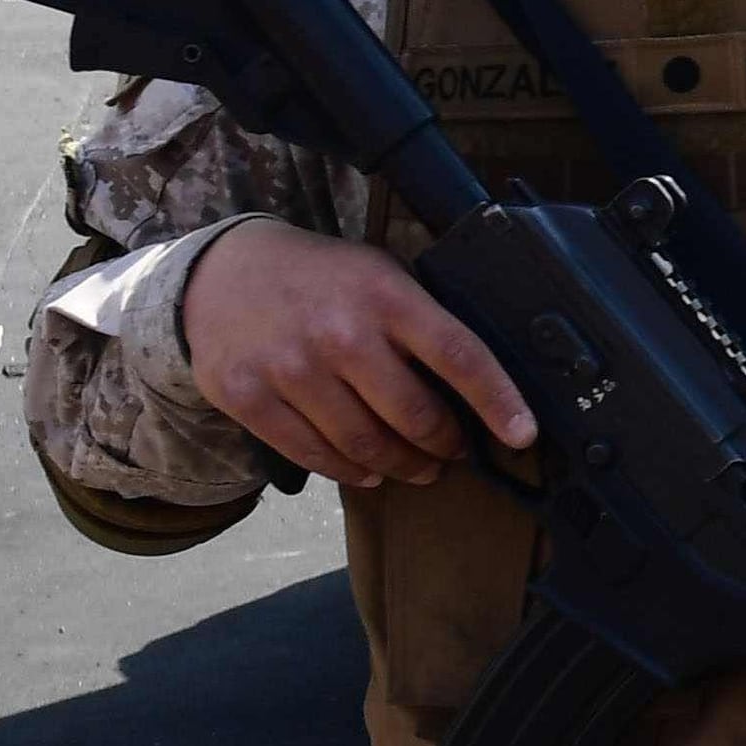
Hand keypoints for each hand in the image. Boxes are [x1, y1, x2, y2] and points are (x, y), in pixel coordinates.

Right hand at [177, 217, 533, 489]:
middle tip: (454, 453)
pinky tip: (366, 473)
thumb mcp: (379, 274)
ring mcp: (291, 369)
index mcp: (386, 296)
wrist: (221, 272)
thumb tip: (473, 379)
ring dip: (400, 466)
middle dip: (444, 444)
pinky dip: (347, 471)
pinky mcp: (248, 398)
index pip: (458, 355)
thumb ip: (419, 319)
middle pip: (413, 414)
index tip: (523, 434)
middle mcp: (340, 334)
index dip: (498, 401)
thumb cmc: (320, 278)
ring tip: (416, 469)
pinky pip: (312, 455)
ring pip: (364, 444)